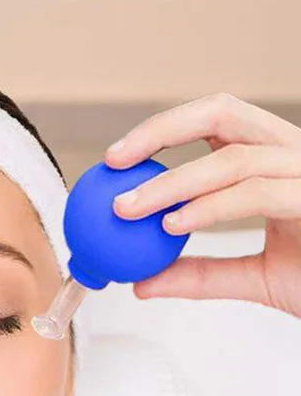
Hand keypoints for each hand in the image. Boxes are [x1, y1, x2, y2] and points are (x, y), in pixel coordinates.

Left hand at [104, 92, 300, 318]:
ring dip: (172, 183)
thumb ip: (201, 275)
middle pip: (223, 113)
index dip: (164, 129)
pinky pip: (259, 192)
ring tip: (127, 210)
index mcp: (275, 162)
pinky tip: (172, 224)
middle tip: (114, 163)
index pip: (215, 124)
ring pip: (234, 157)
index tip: (117, 160)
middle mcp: (295, 155)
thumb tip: (142, 282)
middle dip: (162, 130)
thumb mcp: (255, 279)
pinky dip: (210, 208)